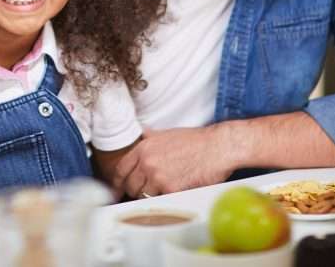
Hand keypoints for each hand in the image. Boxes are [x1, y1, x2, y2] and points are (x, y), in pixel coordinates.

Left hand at [112, 125, 237, 197]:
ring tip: (159, 193)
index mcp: (144, 147)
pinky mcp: (171, 189)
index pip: (121, 169)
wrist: (217, 147)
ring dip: (149, 197)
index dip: (118, 181)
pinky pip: (159, 201)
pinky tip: (169, 196)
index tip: (118, 187)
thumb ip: (151, 136)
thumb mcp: (168, 133)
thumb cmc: (196, 140)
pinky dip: (163, 201)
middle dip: (134, 190)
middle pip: (130, 185)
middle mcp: (147, 161)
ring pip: (143, 195)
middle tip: (142, 192)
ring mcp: (158, 176)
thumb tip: (142, 134)